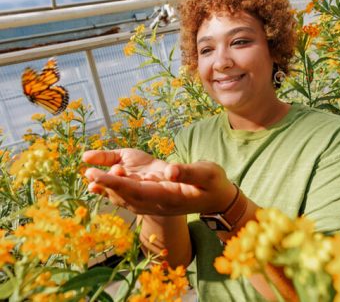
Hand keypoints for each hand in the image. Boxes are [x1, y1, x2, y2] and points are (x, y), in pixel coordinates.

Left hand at [82, 149, 235, 215]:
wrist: (216, 198)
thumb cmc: (213, 183)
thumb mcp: (207, 174)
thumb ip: (188, 172)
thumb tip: (169, 170)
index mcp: (169, 197)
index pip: (138, 191)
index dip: (116, 184)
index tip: (98, 175)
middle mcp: (158, 203)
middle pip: (127, 196)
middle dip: (107, 185)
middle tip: (89, 173)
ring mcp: (155, 203)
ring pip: (126, 198)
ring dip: (107, 188)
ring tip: (90, 176)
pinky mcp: (154, 198)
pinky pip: (129, 196)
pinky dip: (114, 190)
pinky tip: (101, 184)